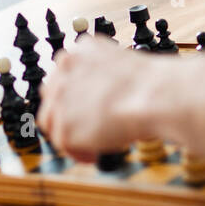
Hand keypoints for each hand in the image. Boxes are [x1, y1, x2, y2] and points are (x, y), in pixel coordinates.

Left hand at [37, 40, 163, 160]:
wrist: (154, 96)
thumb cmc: (150, 83)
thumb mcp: (120, 65)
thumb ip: (101, 77)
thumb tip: (100, 98)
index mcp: (80, 51)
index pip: (63, 75)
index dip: (74, 95)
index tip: (86, 106)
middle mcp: (64, 71)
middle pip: (51, 97)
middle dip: (66, 113)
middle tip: (85, 127)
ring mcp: (60, 99)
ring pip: (51, 121)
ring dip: (69, 134)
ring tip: (90, 144)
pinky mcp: (64, 126)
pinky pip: (63, 145)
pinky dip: (79, 153)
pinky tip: (94, 154)